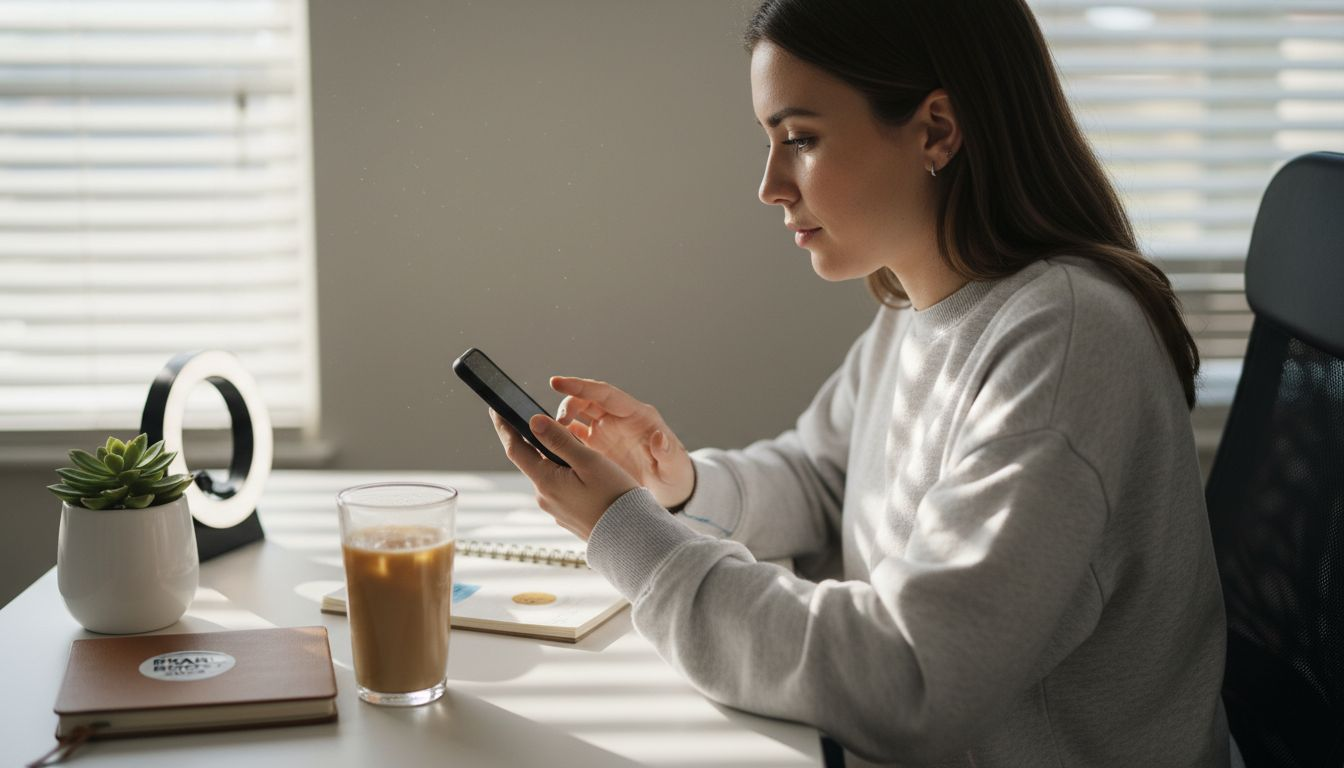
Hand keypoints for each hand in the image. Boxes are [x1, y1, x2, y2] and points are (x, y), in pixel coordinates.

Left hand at [490, 409, 638, 540]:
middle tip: (537, 417)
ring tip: (570, 442)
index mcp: (545, 481)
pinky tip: (582, 470)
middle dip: (533, 440)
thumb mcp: (589, 461)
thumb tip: (533, 422)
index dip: (504, 427)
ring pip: (548, 474)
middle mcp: (544, 497)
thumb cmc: (614, 497)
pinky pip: (559, 488)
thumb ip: (560, 440)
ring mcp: (555, 508)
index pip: (514, 448)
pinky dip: (564, 474)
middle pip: (531, 460)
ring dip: (553, 458)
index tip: (496, 409)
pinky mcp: (567, 515)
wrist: (630, 536)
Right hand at [551, 376, 694, 508]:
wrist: (670, 490)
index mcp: (636, 415)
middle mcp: (618, 418)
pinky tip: (549, 446)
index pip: (605, 394)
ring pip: (577, 416)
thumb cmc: (675, 473)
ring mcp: (605, 431)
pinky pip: (574, 436)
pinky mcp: (596, 447)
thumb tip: (659, 437)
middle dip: (567, 405)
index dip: (581, 386)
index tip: (556, 382)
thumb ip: (667, 451)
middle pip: (586, 400)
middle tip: (555, 423)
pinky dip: (560, 438)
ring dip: (560, 421)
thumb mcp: (674, 465)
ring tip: (548, 436)